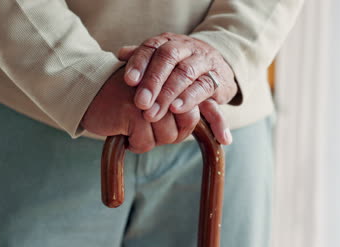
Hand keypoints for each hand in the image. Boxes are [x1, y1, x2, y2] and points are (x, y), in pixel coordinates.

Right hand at [81, 67, 200, 152]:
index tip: (169, 132)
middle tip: (147, 131)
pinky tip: (123, 135)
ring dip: (149, 140)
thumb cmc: (122, 98)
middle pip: (184, 125)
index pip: (194, 110)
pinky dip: (134, 144)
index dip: (185, 128)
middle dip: (168, 135)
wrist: (88, 91)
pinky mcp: (132, 111)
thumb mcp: (152, 98)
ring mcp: (148, 97)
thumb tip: (215, 134)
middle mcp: (164, 83)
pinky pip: (145, 142)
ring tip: (133, 130)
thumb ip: (176, 108)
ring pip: (166, 135)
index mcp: (171, 77)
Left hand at [117, 34, 234, 144]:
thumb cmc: (179, 66)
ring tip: (154, 112)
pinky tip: (177, 109)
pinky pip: (204, 87)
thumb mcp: (160, 60)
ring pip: (186, 73)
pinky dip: (190, 99)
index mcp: (168, 42)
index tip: (128, 81)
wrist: (217, 67)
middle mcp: (186, 48)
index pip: (152, 46)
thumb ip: (142, 57)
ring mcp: (203, 62)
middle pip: (168, 58)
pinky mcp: (218, 79)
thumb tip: (121, 54)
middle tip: (141, 103)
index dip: (139, 62)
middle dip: (153, 81)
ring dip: (169, 93)